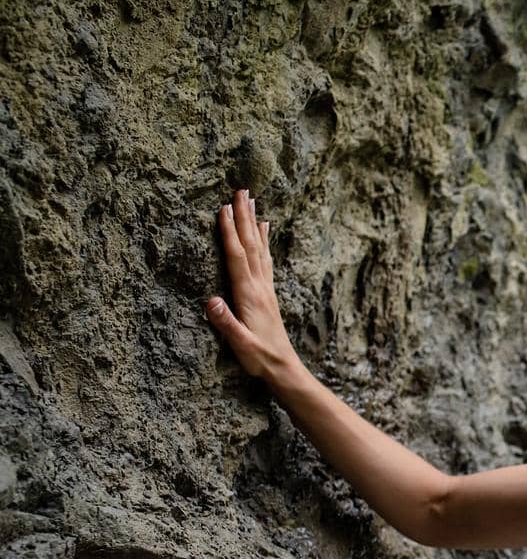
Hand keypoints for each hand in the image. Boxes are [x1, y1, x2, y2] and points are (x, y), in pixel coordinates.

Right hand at [206, 189, 301, 381]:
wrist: (283, 368)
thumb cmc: (259, 358)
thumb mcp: (240, 345)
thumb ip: (226, 324)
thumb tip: (211, 301)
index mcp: (249, 295)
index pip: (237, 256)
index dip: (229, 232)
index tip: (223, 208)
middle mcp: (260, 286)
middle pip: (250, 244)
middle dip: (244, 217)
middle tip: (241, 190)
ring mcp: (266, 288)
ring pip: (259, 248)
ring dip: (253, 223)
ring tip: (251, 201)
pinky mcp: (268, 293)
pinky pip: (266, 259)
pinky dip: (263, 241)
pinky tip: (264, 229)